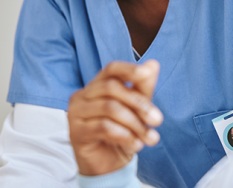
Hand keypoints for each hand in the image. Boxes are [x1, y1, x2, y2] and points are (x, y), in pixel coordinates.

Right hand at [67, 60, 162, 175]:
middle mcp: (82, 95)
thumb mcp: (137, 110)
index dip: (129, 69)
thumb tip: (153, 65)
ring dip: (135, 124)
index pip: (111, 69)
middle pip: (112, 88)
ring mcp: (75, 113)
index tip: (147, 75)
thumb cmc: (122, 133)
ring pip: (109, 108)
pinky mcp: (75, 132)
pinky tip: (136, 145)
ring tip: (149, 138)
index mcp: (97, 86)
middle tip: (157, 120)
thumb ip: (143, 88)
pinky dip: (125, 135)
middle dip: (139, 103)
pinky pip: (103, 127)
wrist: (109, 166)